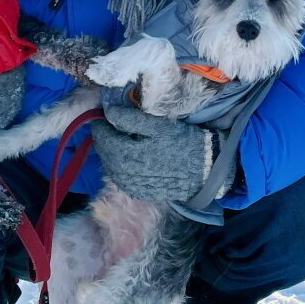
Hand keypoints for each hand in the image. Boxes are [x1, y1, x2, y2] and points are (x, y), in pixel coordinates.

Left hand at [90, 98, 217, 203]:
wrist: (205, 169)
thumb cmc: (183, 142)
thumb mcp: (159, 126)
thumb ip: (132, 119)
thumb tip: (109, 112)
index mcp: (130, 153)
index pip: (105, 139)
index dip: (100, 126)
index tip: (100, 117)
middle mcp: (127, 172)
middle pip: (106, 154)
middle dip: (102, 140)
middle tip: (105, 128)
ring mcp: (133, 184)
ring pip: (111, 168)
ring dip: (108, 155)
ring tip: (112, 142)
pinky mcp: (141, 191)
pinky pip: (121, 180)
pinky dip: (116, 169)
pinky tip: (121, 161)